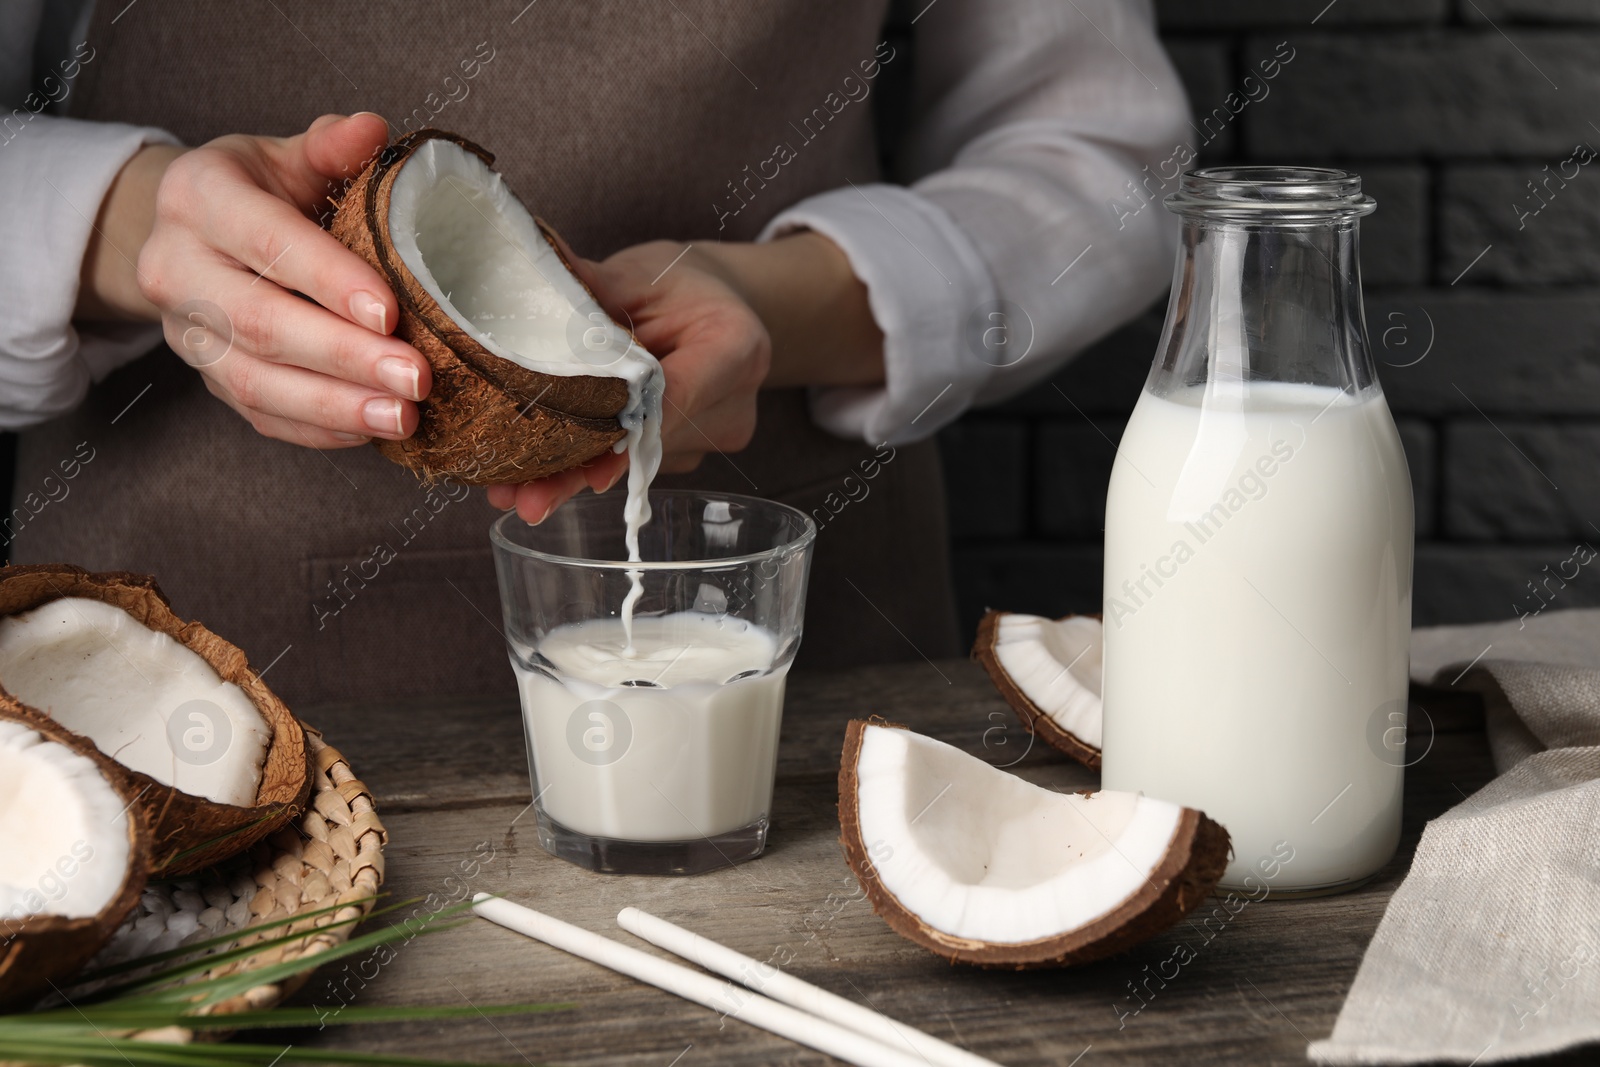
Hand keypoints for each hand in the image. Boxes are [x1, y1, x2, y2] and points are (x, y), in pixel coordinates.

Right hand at [84, 113, 431, 448]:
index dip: (330, 280)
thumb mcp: (287, 155)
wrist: (191, 232)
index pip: (268, 242)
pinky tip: (369, 430)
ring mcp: (186, 332)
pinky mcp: (207, 378)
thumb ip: (330, 146)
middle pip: (262, 323)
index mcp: (199, 198)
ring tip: (403, 417)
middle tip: (416, 377)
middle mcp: (177, 267)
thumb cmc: (258, 190)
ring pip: (257, 381)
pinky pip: (259, 415)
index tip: (390, 312)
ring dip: (336, 407)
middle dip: (345, 357)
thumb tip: (372, 130)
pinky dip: (318, 429)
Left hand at [486, 231, 884, 521]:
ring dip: (578, 475)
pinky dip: (591, 464)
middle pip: (652, 444)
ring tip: (515, 493)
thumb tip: (529, 279)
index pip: (677, 397)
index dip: (628, 434)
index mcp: (735, 346)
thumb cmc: (676, 284)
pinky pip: (635, 462)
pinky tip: (539, 476)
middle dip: (584, 470)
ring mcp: (714, 435)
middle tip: (528, 500)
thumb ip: (590, 287)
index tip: (586, 470)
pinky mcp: (688, 452)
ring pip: (638, 463)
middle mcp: (733, 403)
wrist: (712, 301)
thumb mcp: (636, 273)